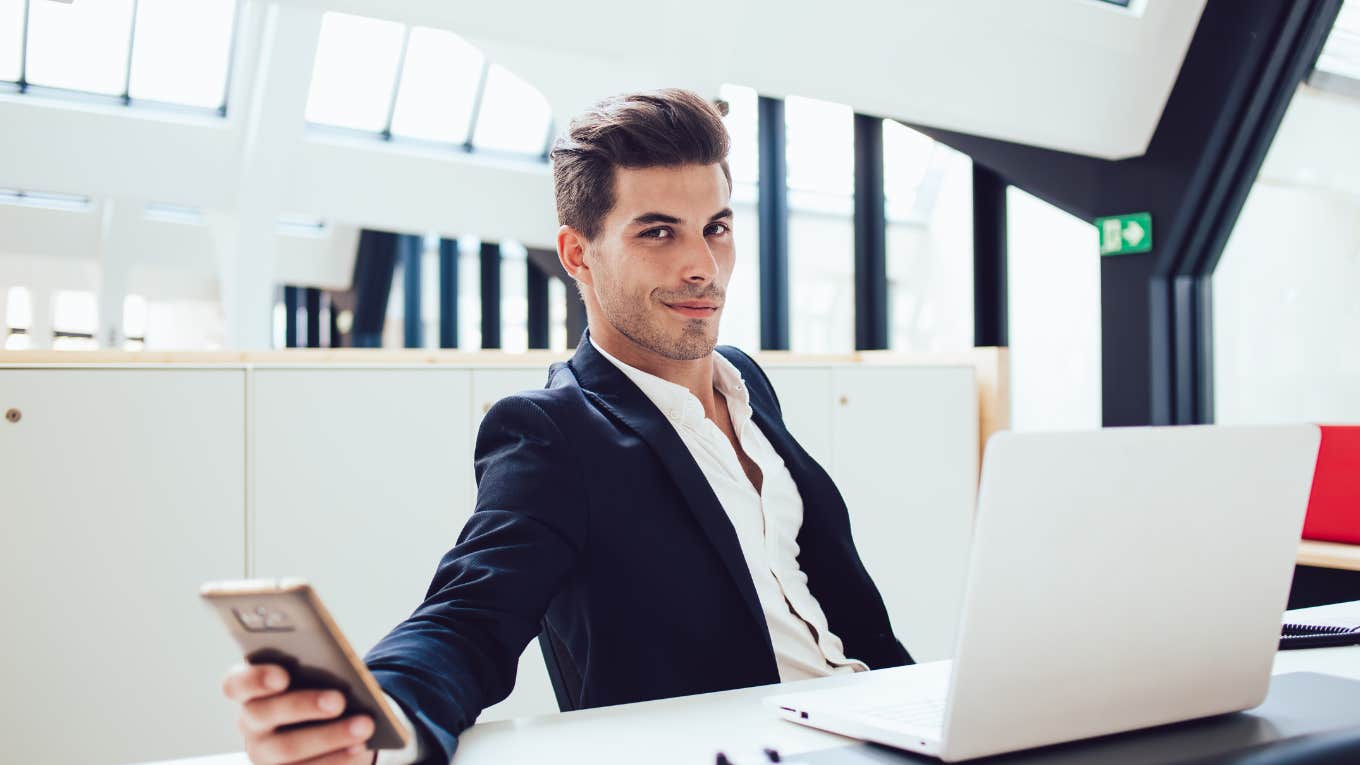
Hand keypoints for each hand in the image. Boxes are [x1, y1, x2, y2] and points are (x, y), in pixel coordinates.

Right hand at [222, 662, 377, 764]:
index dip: (256, 679)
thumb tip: (340, 672)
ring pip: (286, 749)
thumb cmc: (320, 687)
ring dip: (328, 737)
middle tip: (338, 700)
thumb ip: (317, 668)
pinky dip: (335, 759)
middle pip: (263, 714)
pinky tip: (359, 748)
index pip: (236, 684)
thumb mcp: (317, 674)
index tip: (282, 675)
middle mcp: (250, 723)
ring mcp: (264, 754)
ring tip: (364, 725)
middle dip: (302, 706)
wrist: (330, 723)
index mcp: (250, 690)